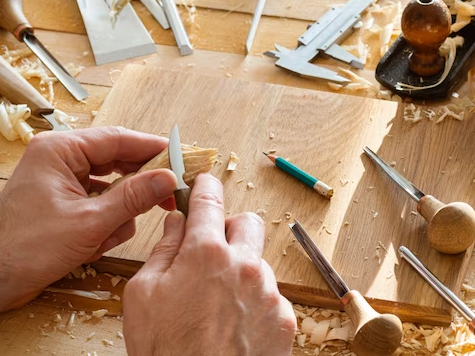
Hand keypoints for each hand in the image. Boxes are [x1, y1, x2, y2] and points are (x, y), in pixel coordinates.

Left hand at [0, 126, 176, 310]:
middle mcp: (62, 160)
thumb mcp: (90, 222)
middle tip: (170, 195)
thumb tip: (169, 178)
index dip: (154, 148)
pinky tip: (96, 243)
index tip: (183, 158)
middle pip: (118, 161)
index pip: (119, 139)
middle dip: (139, 186)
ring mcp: (63, 181)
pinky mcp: (66, 202)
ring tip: (107, 236)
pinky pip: (101, 202)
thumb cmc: (27, 248)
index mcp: (60, 151)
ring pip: (113, 186)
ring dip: (119, 213)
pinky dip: (106, 223)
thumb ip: (133, 198)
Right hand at [123, 174, 295, 355]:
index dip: (205, 185)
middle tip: (212, 249)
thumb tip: (178, 224)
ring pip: (258, 261)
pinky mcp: (284, 318)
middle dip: (230, 228)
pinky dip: (254, 300)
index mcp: (206, 253)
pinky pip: (271, 294)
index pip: (210, 199)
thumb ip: (164, 251)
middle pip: (248, 222)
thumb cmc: (165, 351)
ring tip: (218, 302)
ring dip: (241, 269)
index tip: (204, 183)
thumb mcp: (143, 296)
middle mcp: (244, 265)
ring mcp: (269, 292)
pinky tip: (235, 323)